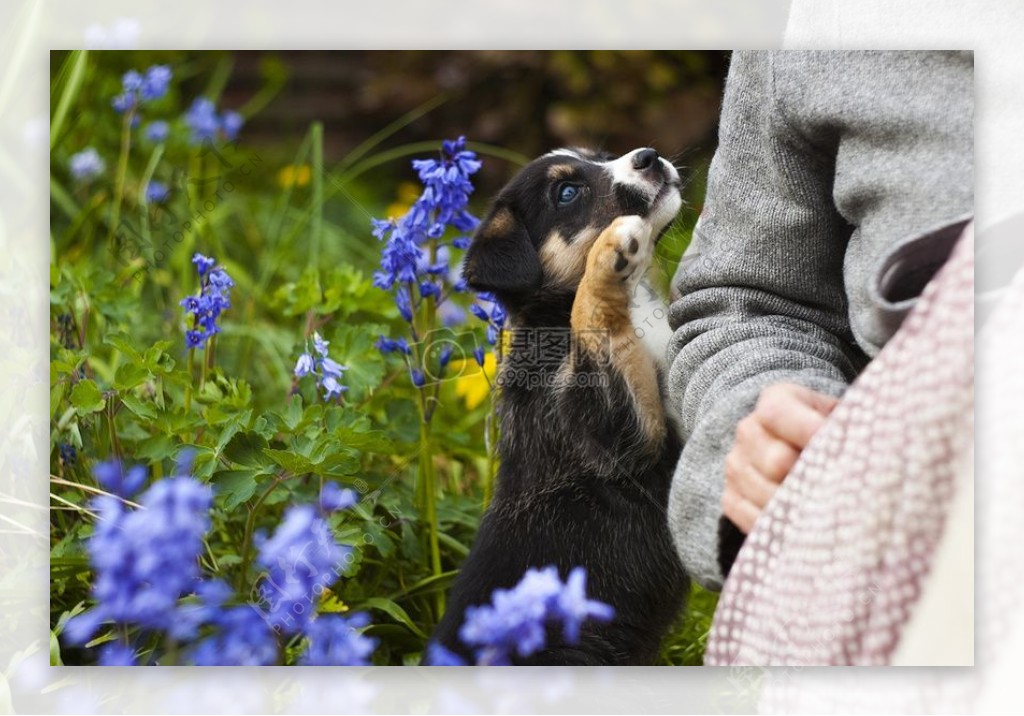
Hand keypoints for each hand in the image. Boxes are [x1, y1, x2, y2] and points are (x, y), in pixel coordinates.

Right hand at [721, 383, 838, 533]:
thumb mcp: (841, 417)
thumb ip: (849, 427)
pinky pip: (753, 520)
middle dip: (811, 479)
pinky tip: (805, 527)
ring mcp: (736, 466)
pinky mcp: (731, 498)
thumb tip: (865, 450)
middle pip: (776, 461)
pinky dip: (781, 528)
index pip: (777, 413)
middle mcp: (748, 431)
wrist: (800, 449)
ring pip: (766, 494)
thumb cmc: (830, 435)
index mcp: (776, 401)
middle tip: (843, 493)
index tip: (840, 451)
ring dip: (800, 508)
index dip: (808, 432)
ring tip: (829, 514)